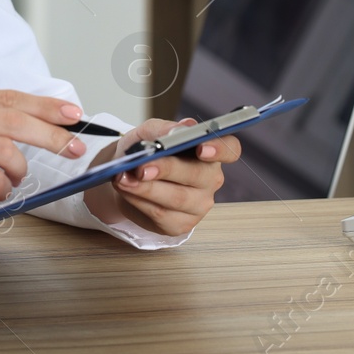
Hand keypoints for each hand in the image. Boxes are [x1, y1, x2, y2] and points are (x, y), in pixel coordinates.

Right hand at [0, 87, 86, 258]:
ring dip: (20, 170)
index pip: (7, 97)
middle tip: (73, 148)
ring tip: (14, 179)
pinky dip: (3, 190)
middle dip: (52, 134)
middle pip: (12, 119)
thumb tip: (40, 120)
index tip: (73, 114)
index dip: (45, 105)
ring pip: (6, 151)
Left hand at [82, 118, 240, 236]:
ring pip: (177, 198)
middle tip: (142, 168)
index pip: (230, 149)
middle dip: (167, 169)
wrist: (128, 175)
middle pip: (198, 174)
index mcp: (210, 151)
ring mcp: (199, 204)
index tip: (201, 148)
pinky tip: (126, 191)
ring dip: (146, 188)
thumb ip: (163, 129)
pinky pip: (161, 215)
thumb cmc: (146, 151)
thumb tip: (179, 129)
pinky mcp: (181, 224)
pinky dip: (139, 201)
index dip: (219, 149)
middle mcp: (210, 178)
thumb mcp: (149, 133)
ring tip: (123, 178)